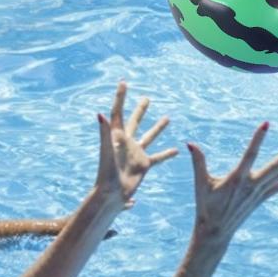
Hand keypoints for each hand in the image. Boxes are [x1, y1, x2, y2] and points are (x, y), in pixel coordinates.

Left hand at [95, 81, 177, 206]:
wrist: (112, 194)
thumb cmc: (106, 173)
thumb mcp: (106, 150)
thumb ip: (104, 132)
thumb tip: (100, 114)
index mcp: (116, 136)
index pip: (118, 112)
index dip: (120, 97)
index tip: (123, 82)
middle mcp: (127, 142)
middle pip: (134, 121)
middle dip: (140, 110)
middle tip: (147, 98)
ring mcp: (136, 153)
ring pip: (149, 137)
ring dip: (158, 128)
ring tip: (168, 118)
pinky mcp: (144, 165)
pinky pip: (158, 157)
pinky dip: (167, 154)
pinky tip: (177, 150)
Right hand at [187, 123, 277, 244]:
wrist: (215, 232)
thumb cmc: (206, 207)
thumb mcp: (201, 183)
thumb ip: (198, 162)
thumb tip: (190, 143)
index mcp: (237, 179)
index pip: (250, 154)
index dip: (258, 138)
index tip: (266, 123)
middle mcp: (252, 186)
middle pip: (276, 166)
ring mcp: (258, 194)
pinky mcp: (260, 200)